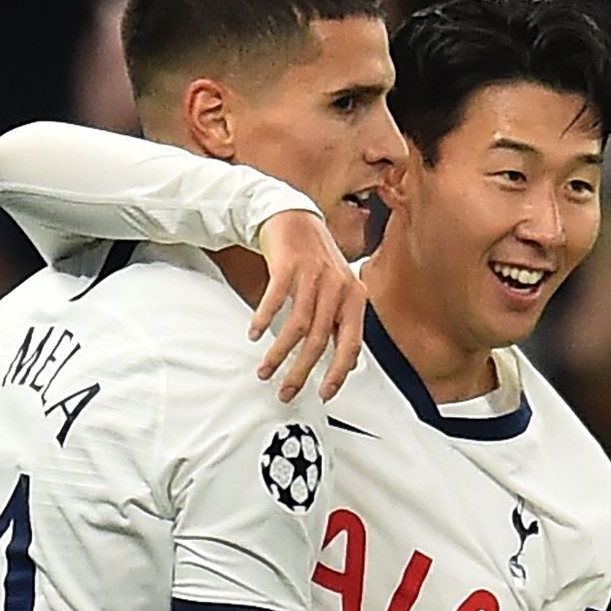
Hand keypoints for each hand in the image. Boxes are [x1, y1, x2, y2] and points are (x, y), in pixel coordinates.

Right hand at [251, 209, 366, 402]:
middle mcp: (339, 287)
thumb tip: (347, 365)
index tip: (324, 394)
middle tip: (286, 391)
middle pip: (320, 341)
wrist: (295, 217)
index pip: (351, 344)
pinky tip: (255, 335)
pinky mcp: (289, 265)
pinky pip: (275, 300)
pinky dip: (264, 321)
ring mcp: (314, 275)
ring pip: (297, 327)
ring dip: (278, 354)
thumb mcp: (338, 290)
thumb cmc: (317, 261)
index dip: (338, 373)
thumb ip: (341, 323)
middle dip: (301, 372)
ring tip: (265, 370)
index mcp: (355, 297)